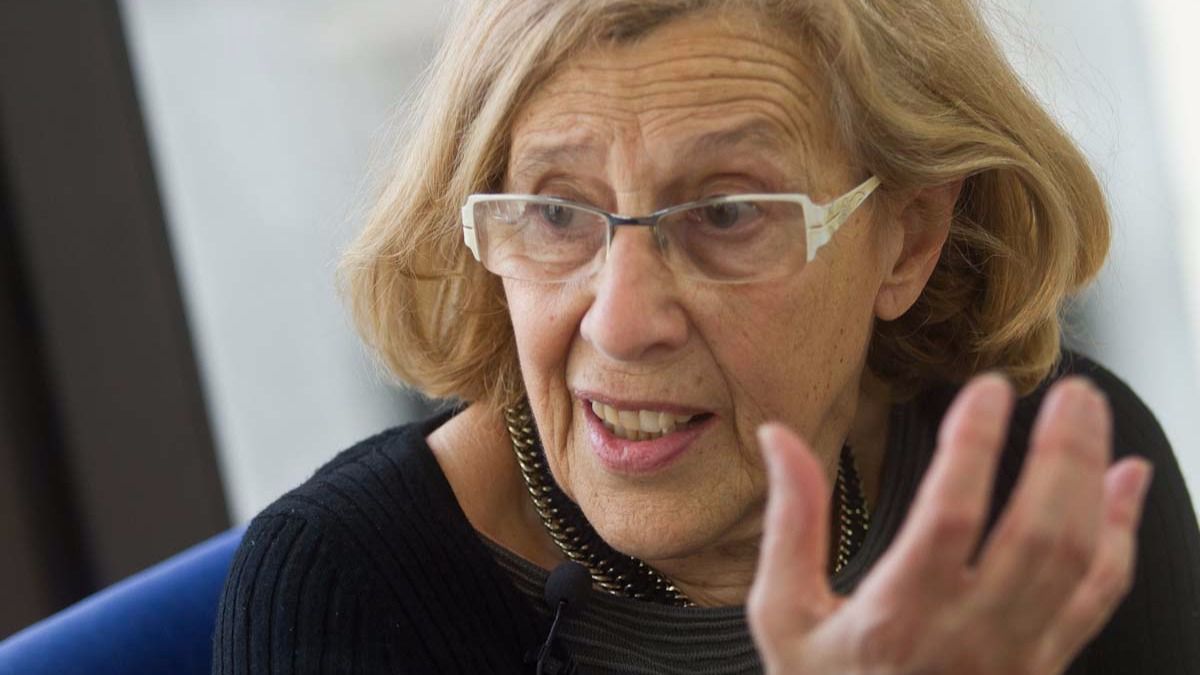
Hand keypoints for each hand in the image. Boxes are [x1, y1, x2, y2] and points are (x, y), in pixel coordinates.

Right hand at [747, 374, 1152, 674]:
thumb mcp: (784, 617)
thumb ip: (791, 523)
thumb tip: (779, 439)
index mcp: (898, 617)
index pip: (952, 516)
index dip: (976, 446)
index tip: (986, 392)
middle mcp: (970, 635)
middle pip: (1038, 532)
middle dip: (1060, 450)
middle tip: (1065, 389)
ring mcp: (1019, 654)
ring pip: (1078, 559)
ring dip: (1091, 479)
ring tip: (1089, 413)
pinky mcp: (1046, 664)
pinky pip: (1099, 596)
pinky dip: (1122, 534)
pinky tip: (1126, 482)